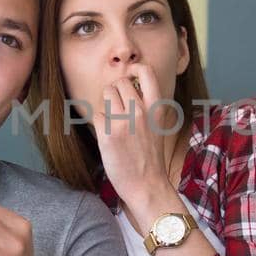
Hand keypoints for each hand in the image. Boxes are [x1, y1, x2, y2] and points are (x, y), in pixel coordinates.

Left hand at [94, 62, 176, 212]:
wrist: (148, 186)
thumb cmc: (151, 159)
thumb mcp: (157, 127)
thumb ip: (146, 108)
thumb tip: (129, 90)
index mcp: (157, 108)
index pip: (147, 72)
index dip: (136, 69)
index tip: (132, 76)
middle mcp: (141, 111)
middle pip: (120, 82)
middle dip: (116, 91)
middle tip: (118, 107)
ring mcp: (124, 122)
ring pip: (106, 93)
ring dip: (106, 104)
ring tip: (112, 120)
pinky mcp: (108, 134)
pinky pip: (97, 115)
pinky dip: (99, 122)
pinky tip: (107, 135)